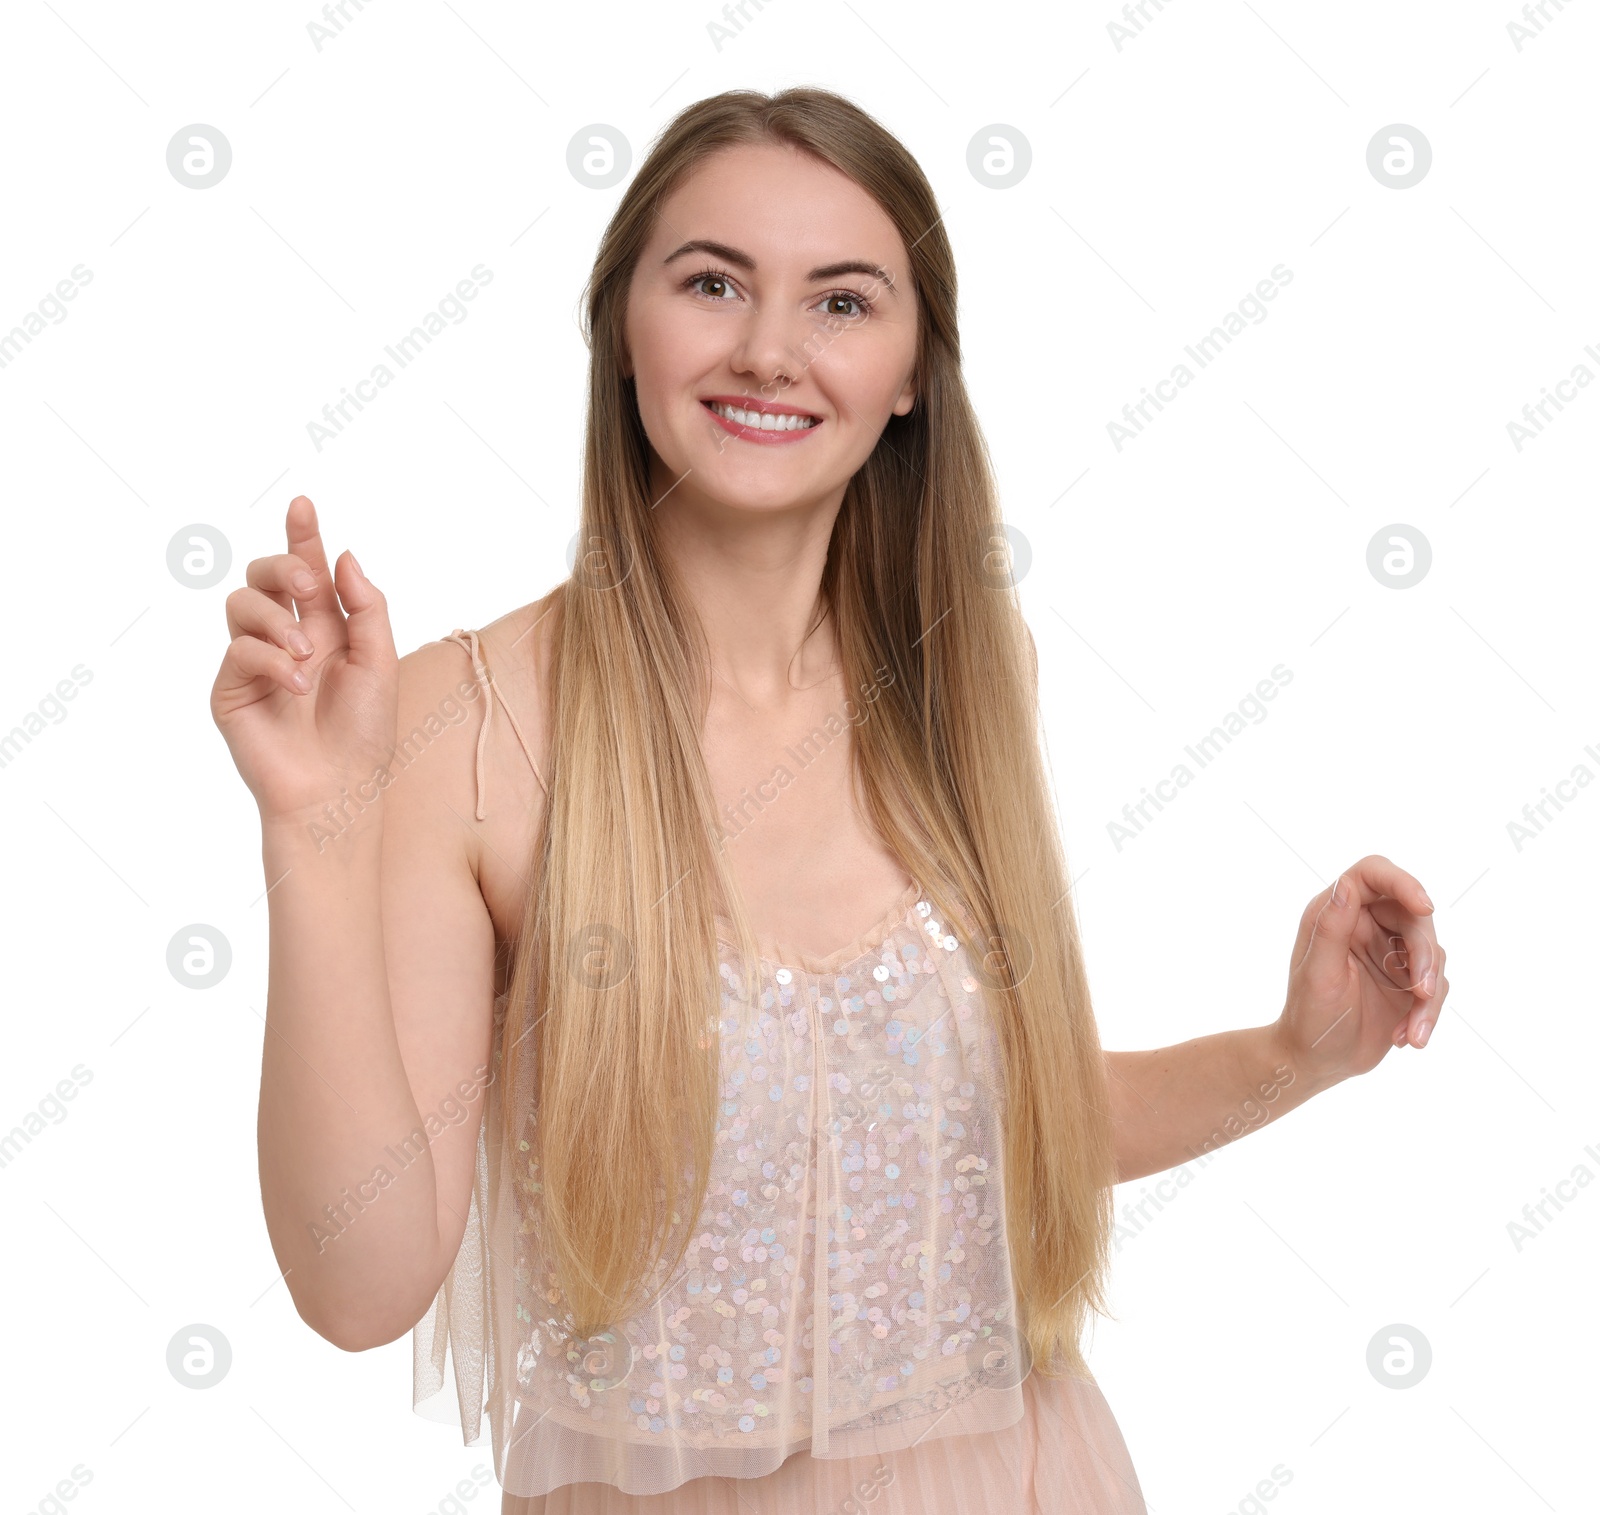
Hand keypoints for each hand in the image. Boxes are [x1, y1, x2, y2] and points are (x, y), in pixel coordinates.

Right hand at [209, 495, 398, 825]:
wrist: (339, 789)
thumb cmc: (365, 733)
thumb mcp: (380, 662)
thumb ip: (366, 607)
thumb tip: (343, 555)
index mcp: (326, 628)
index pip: (309, 571)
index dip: (303, 535)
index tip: (304, 503)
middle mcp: (287, 638)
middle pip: (265, 575)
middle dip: (283, 566)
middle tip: (306, 586)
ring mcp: (254, 662)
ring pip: (241, 602)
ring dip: (277, 620)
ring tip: (306, 657)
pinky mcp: (230, 689)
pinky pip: (239, 650)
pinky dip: (270, 660)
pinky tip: (296, 685)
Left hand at [1275, 855, 1449, 1089]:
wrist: (1318, 1061)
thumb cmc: (1309, 1017)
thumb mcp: (1318, 974)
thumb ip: (1332, 927)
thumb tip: (1348, 884)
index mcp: (1335, 914)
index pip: (1373, 875)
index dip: (1403, 882)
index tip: (1426, 907)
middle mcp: (1364, 925)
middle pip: (1414, 915)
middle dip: (1425, 955)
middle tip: (1422, 993)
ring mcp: (1390, 951)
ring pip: (1432, 952)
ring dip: (1429, 995)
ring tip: (1412, 1033)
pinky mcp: (1409, 979)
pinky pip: (1436, 985)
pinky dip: (1427, 1013)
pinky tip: (1407, 1038)